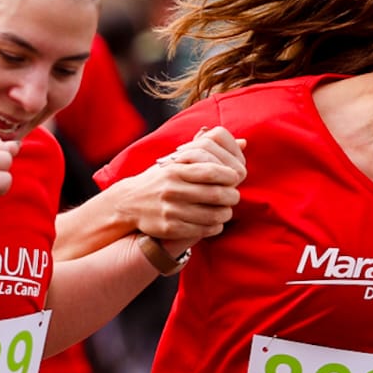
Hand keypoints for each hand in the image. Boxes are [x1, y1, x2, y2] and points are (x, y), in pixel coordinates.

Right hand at [126, 127, 246, 242]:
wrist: (128, 202)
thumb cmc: (160, 179)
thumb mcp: (177, 161)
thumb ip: (209, 152)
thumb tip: (244, 142)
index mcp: (176, 169)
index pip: (212, 171)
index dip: (230, 176)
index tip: (234, 178)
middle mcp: (173, 189)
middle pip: (216, 194)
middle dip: (232, 196)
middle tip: (234, 196)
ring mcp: (171, 209)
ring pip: (212, 215)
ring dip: (225, 214)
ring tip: (225, 210)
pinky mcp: (170, 228)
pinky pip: (202, 230)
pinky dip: (214, 227)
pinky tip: (215, 223)